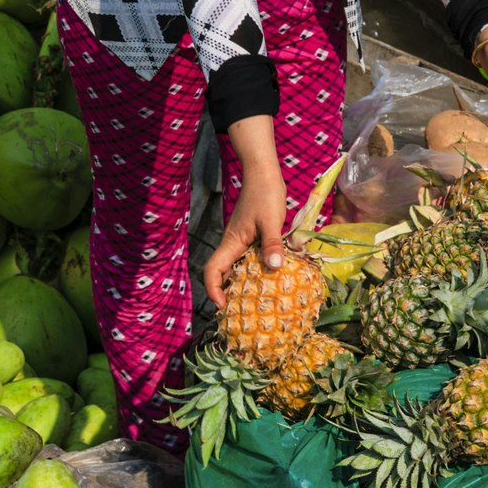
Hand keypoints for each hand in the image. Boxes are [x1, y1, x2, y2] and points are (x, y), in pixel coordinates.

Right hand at [204, 170, 291, 307]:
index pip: (213, 270)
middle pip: (222, 274)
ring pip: (236, 268)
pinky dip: (255, 272)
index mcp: (232, 243)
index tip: (223, 306)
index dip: (213, 289)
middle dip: (228, 294)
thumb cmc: (265, 195)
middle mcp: (233, 245)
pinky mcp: (252, 238)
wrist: (264, 174)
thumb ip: (272, 243)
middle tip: (243, 313)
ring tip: (258, 302)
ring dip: (242, 284)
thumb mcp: (271, 221)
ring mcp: (242, 242)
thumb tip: (274, 268)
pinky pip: (249, 260)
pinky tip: (271, 278)